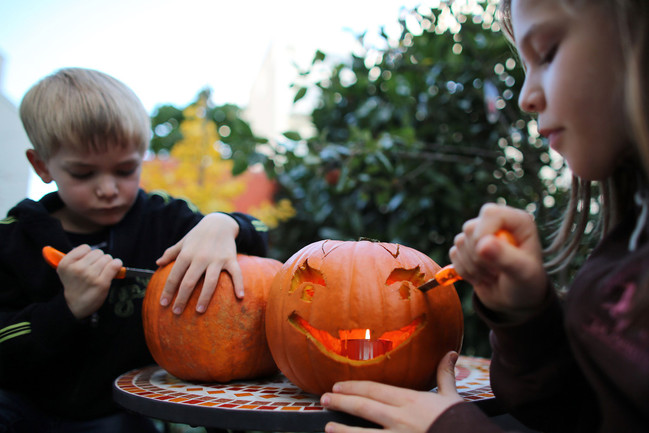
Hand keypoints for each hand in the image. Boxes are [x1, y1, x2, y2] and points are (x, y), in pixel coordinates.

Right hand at [57, 244, 122, 318]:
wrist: (74, 306)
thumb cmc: (74, 286)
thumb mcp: (67, 270)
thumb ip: (76, 258)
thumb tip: (92, 250)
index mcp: (66, 264)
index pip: (85, 248)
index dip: (88, 254)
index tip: (87, 261)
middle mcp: (77, 268)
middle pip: (98, 252)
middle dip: (99, 259)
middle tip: (96, 269)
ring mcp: (90, 276)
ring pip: (107, 258)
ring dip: (107, 263)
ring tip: (102, 272)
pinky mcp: (101, 283)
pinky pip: (114, 265)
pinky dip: (117, 265)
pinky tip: (115, 267)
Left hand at [156, 213, 242, 313]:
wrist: (219, 223)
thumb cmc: (198, 235)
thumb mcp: (183, 242)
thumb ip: (171, 253)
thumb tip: (158, 263)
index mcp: (186, 254)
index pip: (174, 276)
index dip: (168, 291)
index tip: (163, 304)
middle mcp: (200, 258)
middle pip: (189, 282)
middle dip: (182, 299)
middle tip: (177, 313)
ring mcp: (216, 259)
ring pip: (210, 282)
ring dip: (204, 298)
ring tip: (199, 311)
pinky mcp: (230, 259)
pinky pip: (235, 273)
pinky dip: (239, 285)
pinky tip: (240, 297)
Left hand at [320, 351, 462, 432]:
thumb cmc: (462, 421)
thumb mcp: (453, 397)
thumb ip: (445, 376)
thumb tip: (451, 352)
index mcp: (411, 401)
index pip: (375, 390)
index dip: (354, 387)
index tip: (337, 385)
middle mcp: (401, 419)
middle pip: (364, 408)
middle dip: (341, 402)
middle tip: (323, 398)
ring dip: (343, 431)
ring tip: (328, 427)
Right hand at [449, 203, 547, 321]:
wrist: (515, 301)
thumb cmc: (526, 284)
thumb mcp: (523, 273)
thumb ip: (506, 258)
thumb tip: (482, 244)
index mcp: (517, 221)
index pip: (490, 213)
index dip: (484, 233)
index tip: (490, 255)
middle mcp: (497, 224)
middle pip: (471, 228)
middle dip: (479, 256)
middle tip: (498, 271)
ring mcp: (480, 235)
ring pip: (459, 241)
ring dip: (473, 266)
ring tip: (492, 275)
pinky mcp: (466, 248)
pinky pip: (454, 254)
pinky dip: (464, 270)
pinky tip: (481, 277)